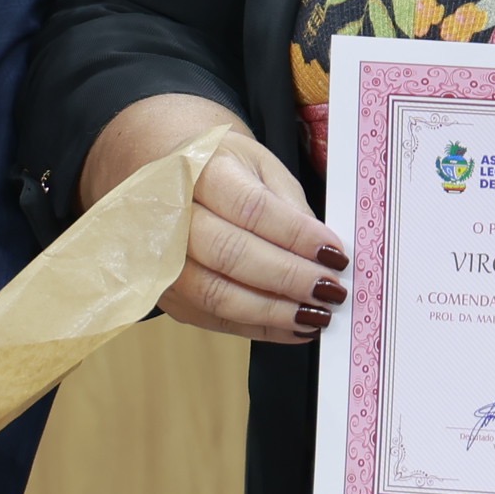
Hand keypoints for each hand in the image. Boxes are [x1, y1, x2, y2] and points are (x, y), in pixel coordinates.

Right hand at [85, 92, 347, 343]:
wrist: (164, 173)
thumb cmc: (220, 168)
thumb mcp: (260, 166)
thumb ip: (290, 206)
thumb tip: (325, 253)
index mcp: (198, 169)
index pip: (251, 209)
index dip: (296, 237)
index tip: (335, 255)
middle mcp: (170, 215)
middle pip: (231, 255)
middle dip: (289, 278)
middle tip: (332, 291)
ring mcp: (159, 258)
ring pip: (217, 295)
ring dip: (275, 312)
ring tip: (318, 315)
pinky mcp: (164, 293)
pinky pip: (214, 319)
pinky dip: (259, 328)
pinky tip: (293, 326)